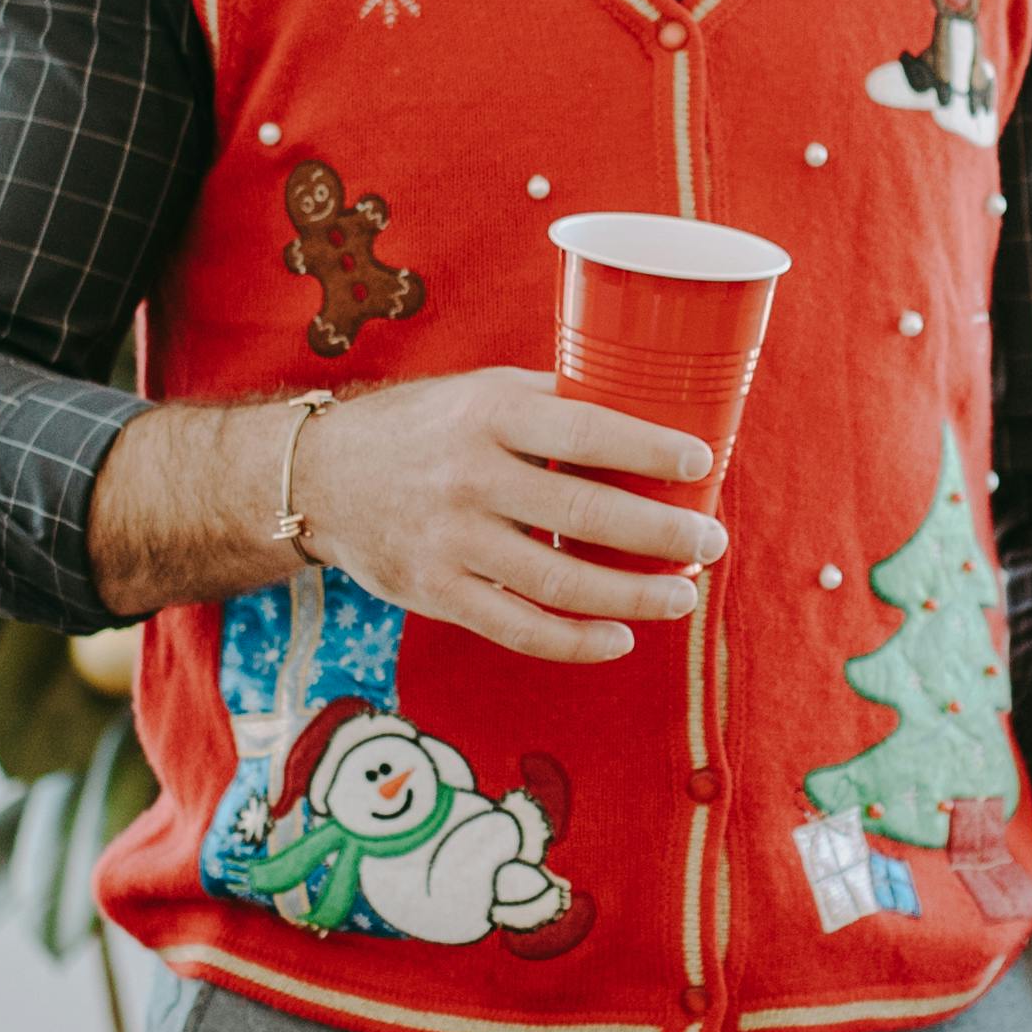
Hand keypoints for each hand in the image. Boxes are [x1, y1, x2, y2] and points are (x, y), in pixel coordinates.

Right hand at [292, 368, 728, 663]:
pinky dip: (577, 640)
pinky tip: (620, 637)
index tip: (701, 462)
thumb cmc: (425, 427)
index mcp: (488, 412)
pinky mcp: (435, 592)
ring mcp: (449, 539)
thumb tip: (651, 416)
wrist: (320, 476)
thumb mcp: (480, 391)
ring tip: (683, 594)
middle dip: (661, 533)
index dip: (649, 449)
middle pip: (583, 510)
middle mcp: (469, 475)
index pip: (584, 430)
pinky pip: (518, 628)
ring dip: (633, 594)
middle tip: (711, 542)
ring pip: (558, 580)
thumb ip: (552, 404)